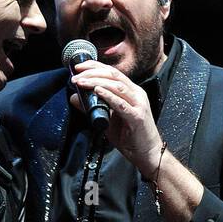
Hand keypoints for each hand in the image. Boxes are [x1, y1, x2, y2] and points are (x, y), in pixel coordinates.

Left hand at [69, 59, 162, 174]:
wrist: (147, 155)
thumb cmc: (130, 138)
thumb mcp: (107, 120)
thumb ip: (93, 108)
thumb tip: (74, 98)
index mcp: (131, 92)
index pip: (112, 72)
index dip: (95, 66)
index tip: (78, 67)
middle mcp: (136, 94)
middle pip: (113, 75)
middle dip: (92, 72)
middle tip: (76, 75)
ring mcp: (138, 104)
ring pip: (116, 86)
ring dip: (96, 82)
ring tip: (81, 82)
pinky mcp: (137, 117)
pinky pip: (121, 104)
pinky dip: (108, 96)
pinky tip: (97, 91)